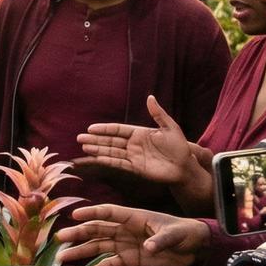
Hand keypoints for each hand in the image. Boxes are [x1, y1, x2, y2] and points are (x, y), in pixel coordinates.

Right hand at [55, 205, 208, 265]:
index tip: (74, 215)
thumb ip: (161, 239)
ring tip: (63, 258)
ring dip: (81, 252)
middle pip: (97, 230)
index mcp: (134, 216)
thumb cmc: (185, 232)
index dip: (92, 213)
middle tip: (60, 238)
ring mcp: (125, 245)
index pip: (108, 212)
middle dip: (78, 234)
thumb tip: (148, 248)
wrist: (195, 248)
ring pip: (98, 247)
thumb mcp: (175, 233)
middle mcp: (125, 230)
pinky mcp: (130, 260)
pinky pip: (110, 264)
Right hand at [75, 96, 201, 190]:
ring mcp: (133, 157)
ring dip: (98, 150)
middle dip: (95, 139)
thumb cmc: (179, 146)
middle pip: (111, 141)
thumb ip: (158, 114)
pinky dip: (108, 161)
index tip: (91, 128)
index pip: (118, 130)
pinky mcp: (136, 168)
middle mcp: (133, 144)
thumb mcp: (170, 127)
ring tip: (84, 147)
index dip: (104, 129)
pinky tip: (98, 158)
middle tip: (80, 138)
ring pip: (112, 152)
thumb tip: (150, 97)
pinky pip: (119, 164)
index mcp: (140, 133)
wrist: (185, 167)